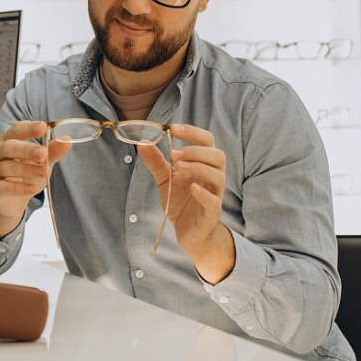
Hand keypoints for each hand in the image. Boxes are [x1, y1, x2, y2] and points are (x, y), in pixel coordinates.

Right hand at [0, 121, 71, 237]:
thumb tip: (66, 139)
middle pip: (8, 147)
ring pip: (6, 167)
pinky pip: (3, 187)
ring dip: (26, 170)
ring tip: (44, 173)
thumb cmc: (27, 175)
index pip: (17, 130)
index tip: (43, 127)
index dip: (29, 128)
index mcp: (10, 141)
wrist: (13, 201)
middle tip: (43, 153)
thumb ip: (53, 151)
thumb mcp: (42, 162)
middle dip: (26, 149)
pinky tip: (32, 188)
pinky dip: (18, 188)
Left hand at [137, 123, 234, 281]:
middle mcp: (213, 176)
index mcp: (203, 163)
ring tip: (178, 167)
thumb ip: (155, 161)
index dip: (192, 132)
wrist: (188, 232)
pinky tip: (191, 188)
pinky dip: (204, 193)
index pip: (206, 141)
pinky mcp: (212, 213)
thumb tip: (142, 142)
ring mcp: (215, 194)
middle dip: (195, 150)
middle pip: (217, 155)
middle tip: (173, 153)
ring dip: (198, 168)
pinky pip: (214, 201)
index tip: (173, 128)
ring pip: (218, 176)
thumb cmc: (180, 200)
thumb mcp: (164, 178)